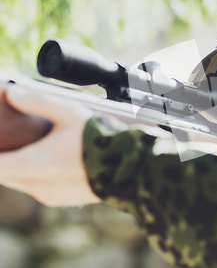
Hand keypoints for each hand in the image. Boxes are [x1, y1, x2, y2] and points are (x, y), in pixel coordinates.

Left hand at [0, 86, 100, 206]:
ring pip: (20, 183)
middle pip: (4, 175)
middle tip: (12, 143)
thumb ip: (38, 102)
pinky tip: (52, 164)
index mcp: (34, 163)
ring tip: (34, 150)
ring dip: (20, 169)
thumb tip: (12, 93)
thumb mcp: (69, 112)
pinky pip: (38, 189)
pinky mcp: (60, 200)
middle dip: (4, 160)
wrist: (127, 166)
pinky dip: (37, 178)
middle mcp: (37, 184)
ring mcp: (48, 195)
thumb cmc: (100, 139)